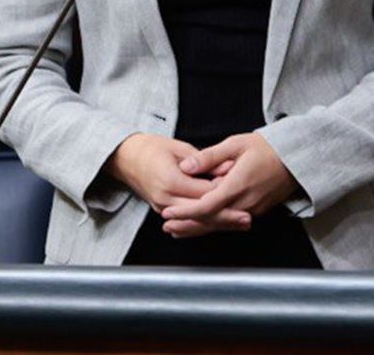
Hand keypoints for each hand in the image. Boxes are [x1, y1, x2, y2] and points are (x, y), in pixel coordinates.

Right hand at [105, 133, 250, 232]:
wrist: (126, 158)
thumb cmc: (151, 148)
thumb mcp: (179, 148)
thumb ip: (203, 161)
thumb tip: (226, 169)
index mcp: (171, 181)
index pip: (203, 194)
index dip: (224, 196)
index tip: (243, 197)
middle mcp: (166, 199)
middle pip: (202, 213)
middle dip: (226, 217)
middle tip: (247, 218)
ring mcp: (163, 208)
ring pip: (195, 221)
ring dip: (218, 223)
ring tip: (240, 223)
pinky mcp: (163, 210)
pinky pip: (187, 220)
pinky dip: (204, 222)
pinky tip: (220, 224)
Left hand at [161, 133, 297, 237]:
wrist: (295, 159)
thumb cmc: (266, 148)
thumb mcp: (236, 144)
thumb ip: (209, 157)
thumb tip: (186, 166)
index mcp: (238, 185)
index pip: (207, 206)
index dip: (185, 212)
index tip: (168, 212)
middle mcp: (245, 203)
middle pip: (211, 221)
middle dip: (187, 225)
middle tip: (165, 225)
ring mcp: (251, 210)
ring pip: (220, 226)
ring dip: (197, 229)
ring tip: (175, 230)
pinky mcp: (255, 212)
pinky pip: (229, 224)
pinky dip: (212, 226)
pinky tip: (199, 226)